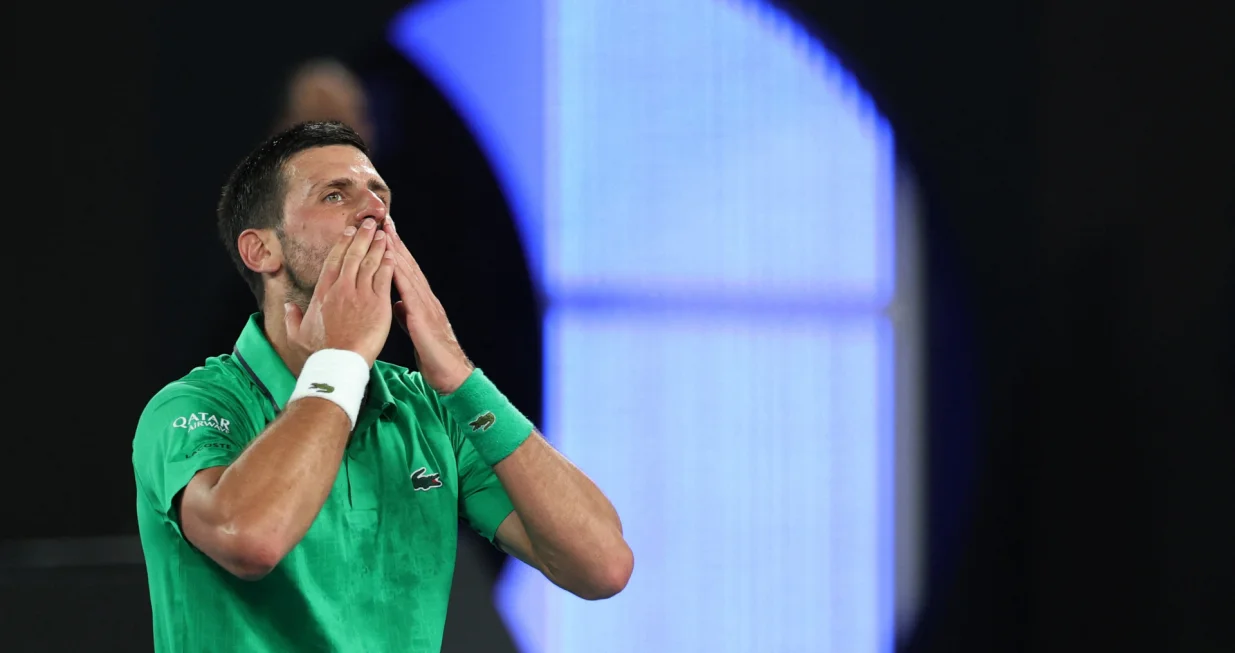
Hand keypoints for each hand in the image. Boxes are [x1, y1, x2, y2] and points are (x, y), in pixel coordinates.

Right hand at [285, 218, 395, 366]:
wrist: (339, 363)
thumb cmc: (319, 352)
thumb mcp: (297, 334)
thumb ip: (292, 318)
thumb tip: (289, 307)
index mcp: (323, 294)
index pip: (334, 261)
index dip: (342, 244)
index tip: (348, 232)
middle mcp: (342, 289)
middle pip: (353, 256)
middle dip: (362, 237)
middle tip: (370, 223)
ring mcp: (361, 294)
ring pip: (370, 263)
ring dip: (377, 245)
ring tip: (383, 233)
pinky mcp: (378, 304)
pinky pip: (384, 277)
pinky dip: (388, 263)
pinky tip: (392, 253)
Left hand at [382, 218, 473, 393]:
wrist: (451, 374)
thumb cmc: (434, 355)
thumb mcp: (414, 330)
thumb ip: (405, 314)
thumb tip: (395, 303)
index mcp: (421, 302)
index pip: (405, 270)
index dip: (394, 250)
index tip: (384, 231)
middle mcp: (425, 299)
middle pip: (408, 265)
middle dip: (395, 242)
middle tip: (384, 219)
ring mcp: (426, 307)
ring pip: (409, 274)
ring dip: (397, 253)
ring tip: (386, 233)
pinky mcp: (423, 319)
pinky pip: (409, 295)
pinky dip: (400, 278)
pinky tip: (391, 265)